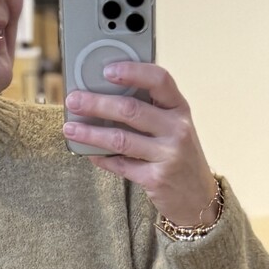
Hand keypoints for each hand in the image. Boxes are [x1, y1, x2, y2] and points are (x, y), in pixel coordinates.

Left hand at [63, 63, 217, 227]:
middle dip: (96, 103)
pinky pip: (121, 165)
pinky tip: (89, 153)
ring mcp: (169, 155)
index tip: (106, 70)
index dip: (132, 71)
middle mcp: (178, 129)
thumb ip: (150, 110)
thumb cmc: (180, 155)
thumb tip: (105, 94)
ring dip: (90, 133)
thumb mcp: (174, 127)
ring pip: (120, 139)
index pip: (159, 79)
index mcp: (180, 109)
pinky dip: (102, 158)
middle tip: (73, 101)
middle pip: (131, 109)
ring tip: (70, 129)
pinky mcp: (156, 179)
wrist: (198, 197)